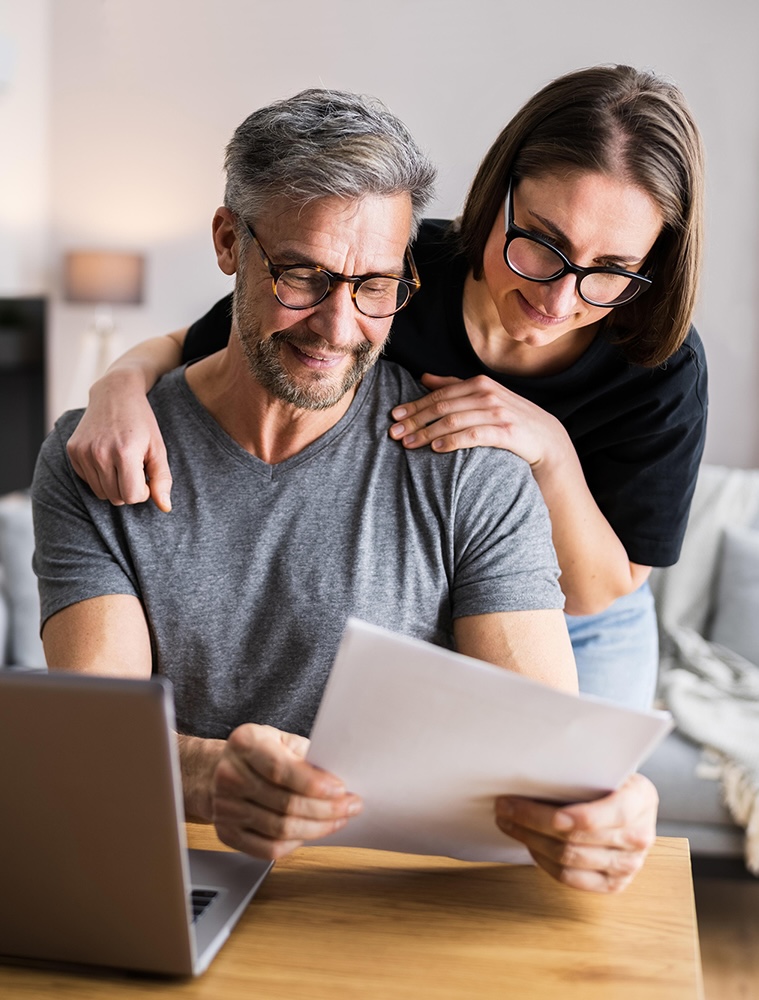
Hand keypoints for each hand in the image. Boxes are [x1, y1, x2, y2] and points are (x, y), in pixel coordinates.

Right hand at [66, 373, 172, 511]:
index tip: (147, 476)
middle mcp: (100, 453)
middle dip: (129, 489)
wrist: (115, 392)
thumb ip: (162, 479)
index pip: (132, 496)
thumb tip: (165, 508)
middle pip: (116, 498)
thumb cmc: (142, 423)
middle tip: (136, 469)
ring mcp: (83, 452)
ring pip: (101, 493)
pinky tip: (108, 457)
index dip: (143, 492)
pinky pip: (88, 481)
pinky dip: (100, 476)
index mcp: (124, 452)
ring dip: (114, 485)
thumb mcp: (158, 448)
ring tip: (123, 464)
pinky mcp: (73, 451)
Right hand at [211, 724, 362, 859]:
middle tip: (351, 806)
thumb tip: (337, 777)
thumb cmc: (259, 752)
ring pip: (279, 829)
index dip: (313, 784)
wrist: (218, 769)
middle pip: (284, 803)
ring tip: (339, 820)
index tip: (341, 789)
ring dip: (317, 828)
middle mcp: (230, 775)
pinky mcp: (227, 833)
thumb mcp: (281, 739)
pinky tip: (311, 833)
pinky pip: (267, 849)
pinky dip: (295, 844)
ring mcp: (225, 807)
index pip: (280, 769)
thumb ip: (305, 754)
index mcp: (245, 743)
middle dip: (325, 809)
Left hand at [388, 373, 566, 467]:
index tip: (394, 417)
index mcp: (479, 383)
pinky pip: (472, 435)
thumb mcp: (484, 397)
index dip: (414, 405)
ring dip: (427, 433)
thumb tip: (423, 377)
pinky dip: (451, 441)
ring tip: (408, 444)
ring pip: (452, 421)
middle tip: (394, 433)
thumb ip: (454, 386)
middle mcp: (487, 394)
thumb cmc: (510, 418)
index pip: (439, 394)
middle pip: (441, 407)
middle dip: (414, 420)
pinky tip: (435, 449)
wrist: (547, 440)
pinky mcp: (505, 432)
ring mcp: (497, 412)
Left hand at [494, 773, 657, 892]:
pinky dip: (543, 861)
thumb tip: (532, 770)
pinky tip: (529, 843)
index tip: (529, 808)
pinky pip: (570, 879)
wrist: (634, 804)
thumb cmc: (612, 780)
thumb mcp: (607, 766)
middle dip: (531, 821)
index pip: (603, 815)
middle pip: (574, 839)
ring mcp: (628, 865)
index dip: (567, 817)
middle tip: (504, 806)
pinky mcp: (613, 884)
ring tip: (508, 822)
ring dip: (530, 840)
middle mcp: (639, 836)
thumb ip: (581, 770)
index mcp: (640, 799)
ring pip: (567, 860)